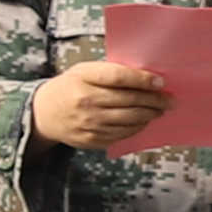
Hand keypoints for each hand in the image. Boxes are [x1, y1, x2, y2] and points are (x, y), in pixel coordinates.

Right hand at [31, 58, 169, 149]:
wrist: (42, 114)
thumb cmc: (69, 87)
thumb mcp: (82, 72)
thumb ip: (109, 72)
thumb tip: (145, 77)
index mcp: (82, 79)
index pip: (118, 77)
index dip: (142, 79)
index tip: (160, 82)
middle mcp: (86, 101)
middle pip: (129, 101)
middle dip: (155, 100)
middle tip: (169, 100)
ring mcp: (89, 123)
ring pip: (130, 120)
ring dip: (150, 115)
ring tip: (160, 110)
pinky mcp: (92, 139)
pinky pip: (123, 134)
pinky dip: (137, 127)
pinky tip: (143, 121)